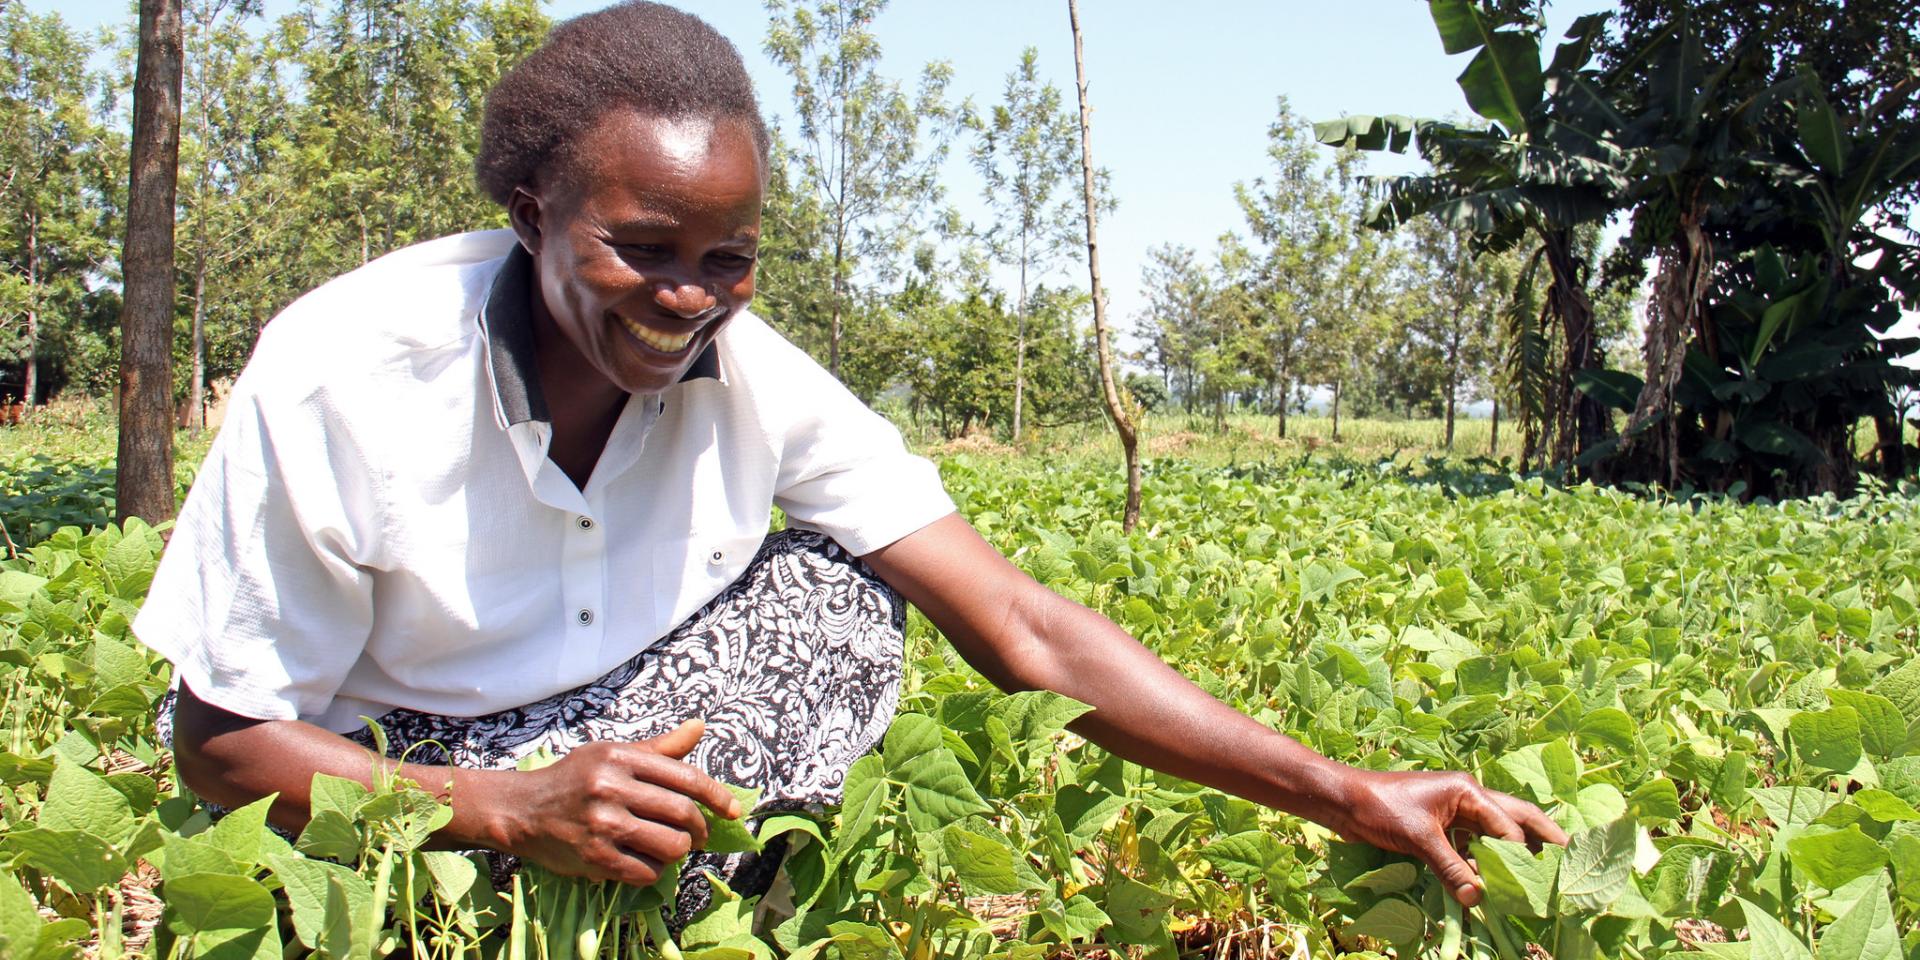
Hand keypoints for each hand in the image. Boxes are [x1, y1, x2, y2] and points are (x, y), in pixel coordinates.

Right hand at [495, 718, 741, 885]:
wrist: (522, 810)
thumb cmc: (574, 779)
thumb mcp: (613, 753)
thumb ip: (659, 748)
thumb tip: (699, 727)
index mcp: (621, 757)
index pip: (686, 777)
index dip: (717, 797)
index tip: (733, 812)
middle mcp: (612, 787)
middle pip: (682, 813)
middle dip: (699, 829)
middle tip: (698, 835)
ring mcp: (602, 824)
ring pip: (669, 845)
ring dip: (678, 851)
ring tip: (670, 847)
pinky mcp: (594, 857)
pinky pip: (646, 871)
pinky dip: (655, 870)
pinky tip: (647, 861)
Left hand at [1328, 768, 1568, 905]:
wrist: (1344, 801)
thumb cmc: (1380, 808)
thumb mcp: (1419, 838)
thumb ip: (1451, 867)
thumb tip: (1478, 899)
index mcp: (1467, 791)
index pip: (1507, 823)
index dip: (1523, 852)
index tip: (1540, 879)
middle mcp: (1467, 799)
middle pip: (1513, 819)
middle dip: (1540, 838)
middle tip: (1569, 858)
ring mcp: (1454, 814)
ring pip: (1493, 835)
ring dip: (1511, 855)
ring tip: (1536, 878)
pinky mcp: (1440, 829)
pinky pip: (1470, 848)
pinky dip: (1482, 865)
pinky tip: (1492, 885)